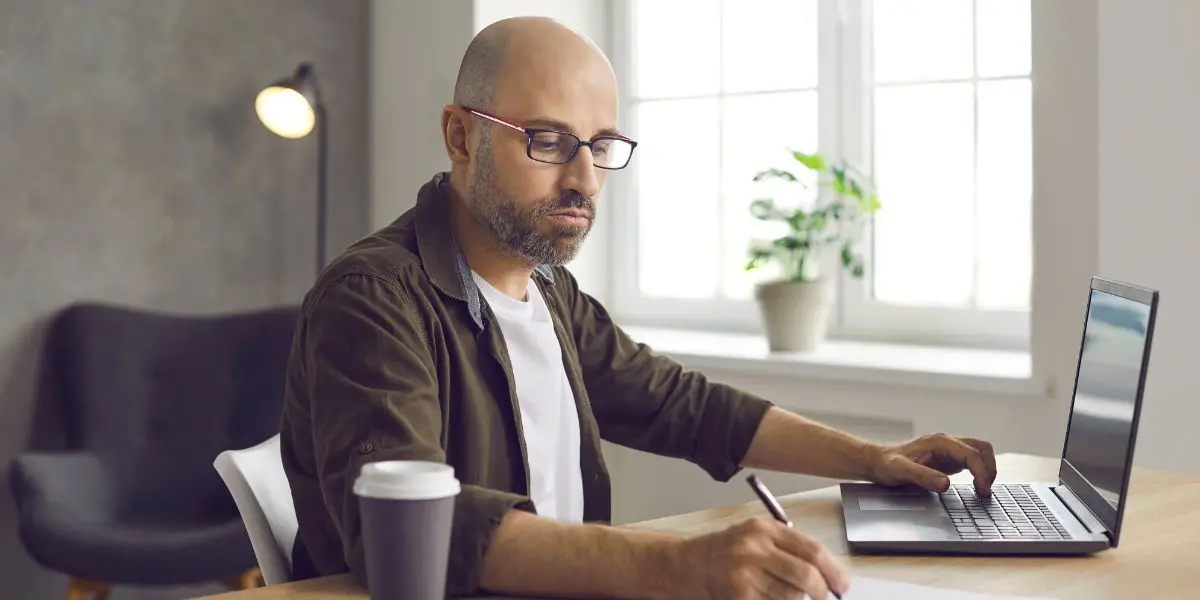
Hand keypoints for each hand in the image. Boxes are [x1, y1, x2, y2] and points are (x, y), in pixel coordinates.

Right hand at [657, 515, 849, 599]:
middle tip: (826, 596)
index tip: (842, 584)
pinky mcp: (739, 596)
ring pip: (792, 596)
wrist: (686, 566)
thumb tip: (827, 572)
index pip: (812, 550)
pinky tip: (769, 597)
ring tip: (783, 593)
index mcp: (763, 529)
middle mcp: (754, 548)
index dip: (833, 570)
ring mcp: (745, 574)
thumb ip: (787, 547)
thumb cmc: (724, 552)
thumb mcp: (754, 536)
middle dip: (822, 591)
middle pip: (806, 575)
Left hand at [870, 433, 997, 495]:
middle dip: (989, 468)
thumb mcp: (900, 471)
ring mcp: (949, 449)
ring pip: (979, 452)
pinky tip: (976, 486)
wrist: (877, 461)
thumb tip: (945, 484)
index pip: (971, 454)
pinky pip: (972, 460)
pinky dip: (980, 471)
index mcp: (939, 442)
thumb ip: (922, 476)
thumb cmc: (887, 464)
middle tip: (985, 491)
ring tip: (983, 489)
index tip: (982, 490)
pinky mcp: (948, 458)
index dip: (981, 472)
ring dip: (987, 468)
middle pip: (982, 448)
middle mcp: (947, 442)